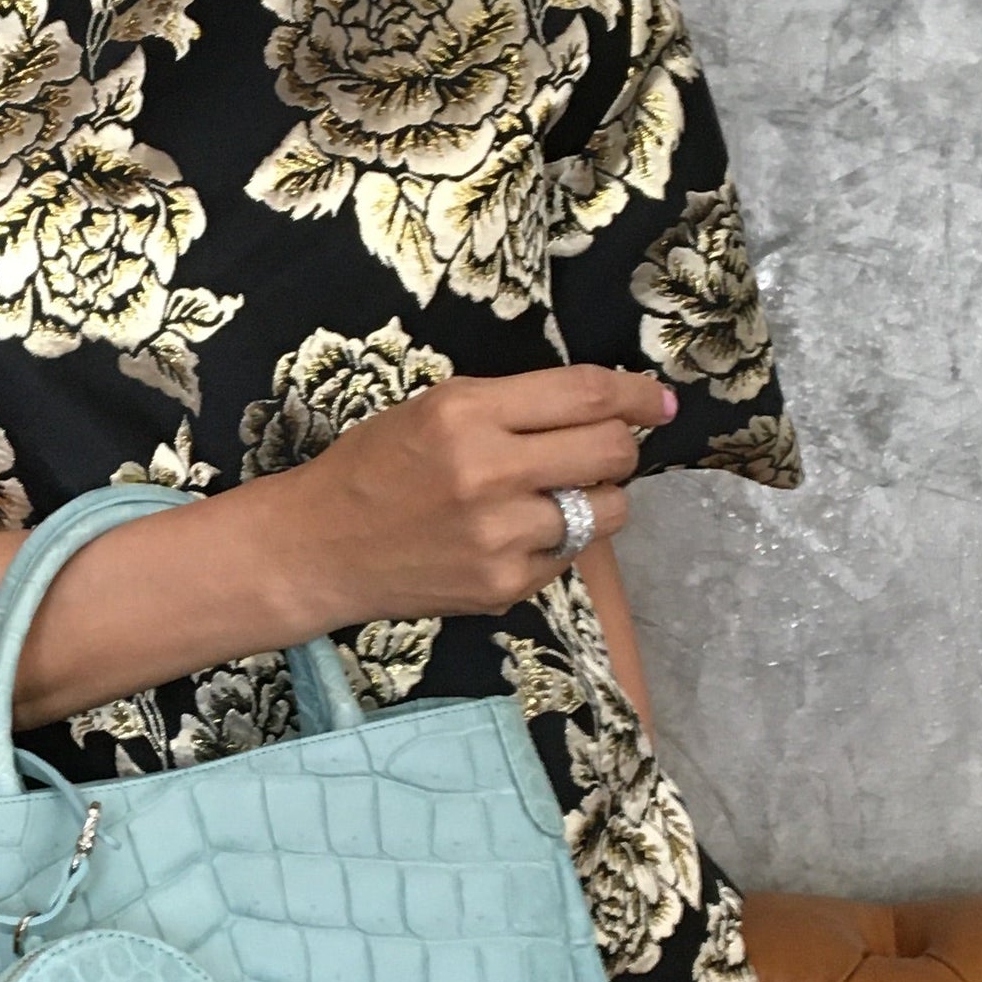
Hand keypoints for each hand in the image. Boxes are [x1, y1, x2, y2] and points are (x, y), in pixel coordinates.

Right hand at [270, 364, 677, 628]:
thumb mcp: (436, 408)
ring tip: (552, 496)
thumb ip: (515, 404)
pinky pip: (570, 556)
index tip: (659, 401)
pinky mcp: (503, 585)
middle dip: (622, 447)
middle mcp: (489, 473)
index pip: (587, 396)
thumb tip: (609, 405)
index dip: (637, 396)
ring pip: (606, 512)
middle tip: (602, 450)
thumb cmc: (378, 467)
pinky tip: (513, 534)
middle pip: (610, 452)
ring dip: (596, 498)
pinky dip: (557, 541)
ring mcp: (500, 537)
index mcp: (468, 413)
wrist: (322, 547)